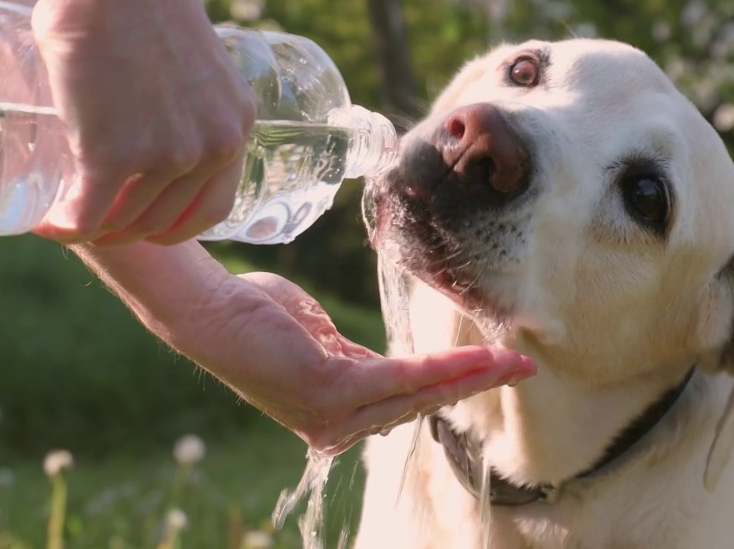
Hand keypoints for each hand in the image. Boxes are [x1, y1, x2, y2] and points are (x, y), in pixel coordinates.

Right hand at [33, 0, 257, 246]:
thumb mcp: (187, 59)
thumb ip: (181, 98)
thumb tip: (147, 110)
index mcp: (235, 124)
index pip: (213, 206)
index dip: (175, 225)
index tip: (147, 225)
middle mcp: (211, 147)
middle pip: (167, 220)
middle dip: (128, 229)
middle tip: (95, 219)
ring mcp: (166, 154)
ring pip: (124, 219)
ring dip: (93, 227)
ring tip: (65, 217)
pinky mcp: (115, 155)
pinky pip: (87, 214)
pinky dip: (64, 228)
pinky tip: (45, 224)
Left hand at [208, 271, 535, 453]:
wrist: (208, 309)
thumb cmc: (255, 314)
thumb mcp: (315, 340)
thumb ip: (351, 355)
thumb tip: (382, 367)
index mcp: (337, 411)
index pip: (407, 400)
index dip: (454, 383)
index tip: (496, 365)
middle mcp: (338, 423)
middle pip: (423, 404)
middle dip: (478, 384)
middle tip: (525, 367)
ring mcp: (335, 413)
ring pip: (420, 395)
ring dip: (473, 376)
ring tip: (515, 362)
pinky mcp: (332, 391)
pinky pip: (402, 378)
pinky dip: (444, 367)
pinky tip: (477, 356)